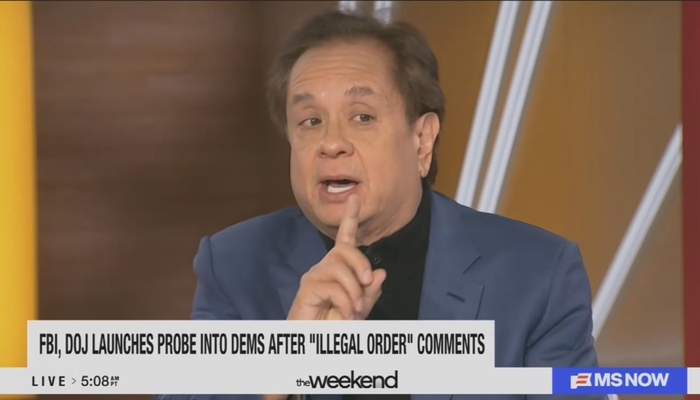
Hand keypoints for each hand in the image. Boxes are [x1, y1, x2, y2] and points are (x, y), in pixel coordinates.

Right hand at [288, 194, 385, 319]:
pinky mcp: (306, 288)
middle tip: (369, 283)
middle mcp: (323, 269)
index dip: (350, 219)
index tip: (355, 198)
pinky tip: (347, 315)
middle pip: (345, 250)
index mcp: (338, 270)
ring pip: (340, 269)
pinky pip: (334, 287)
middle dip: (361, 265)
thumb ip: (370, 293)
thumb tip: (381, 273)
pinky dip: (346, 302)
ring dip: (354, 292)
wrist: (315, 344)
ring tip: (356, 311)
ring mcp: (313, 277)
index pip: (344, 240)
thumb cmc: (334, 327)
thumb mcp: (359, 309)